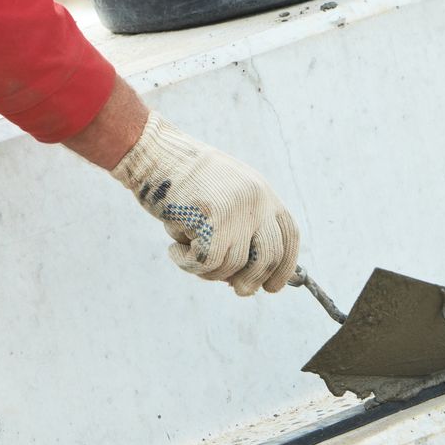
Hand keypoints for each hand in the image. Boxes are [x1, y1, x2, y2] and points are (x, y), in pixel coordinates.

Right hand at [110, 112, 300, 295]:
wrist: (155, 153)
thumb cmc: (182, 176)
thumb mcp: (222, 193)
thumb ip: (238, 226)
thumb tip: (242, 277)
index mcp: (262, 192)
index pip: (288, 236)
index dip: (285, 267)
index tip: (272, 287)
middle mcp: (256, 201)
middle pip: (268, 257)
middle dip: (253, 281)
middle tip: (238, 290)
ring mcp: (237, 211)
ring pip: (234, 266)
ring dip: (208, 271)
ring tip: (185, 254)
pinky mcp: (213, 221)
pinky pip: (207, 263)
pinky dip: (188, 264)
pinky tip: (174, 250)